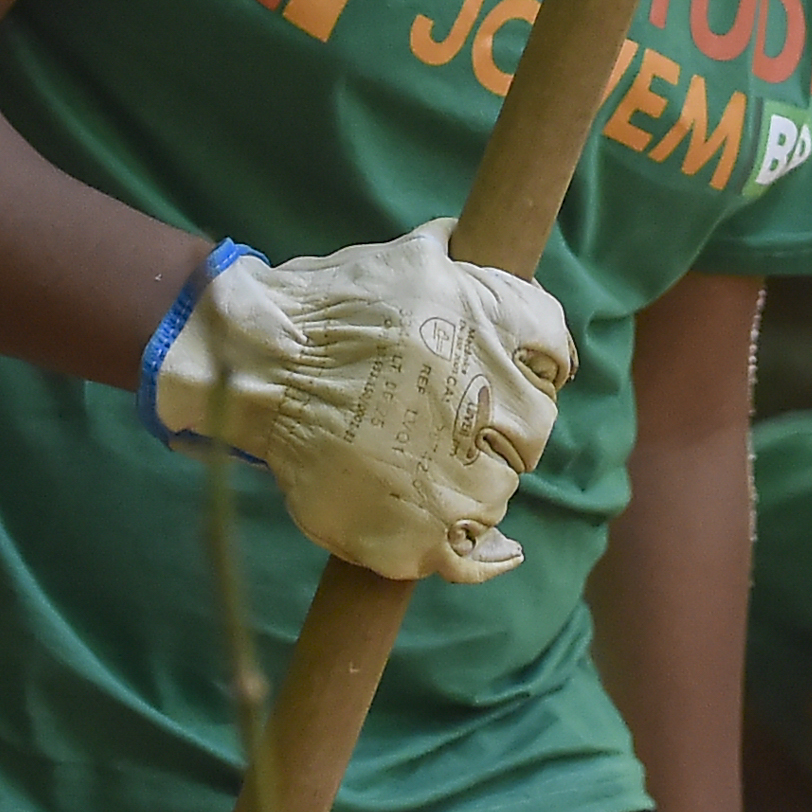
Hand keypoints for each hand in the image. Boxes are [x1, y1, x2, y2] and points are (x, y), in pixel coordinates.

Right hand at [147, 220, 571, 581]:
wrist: (256, 366)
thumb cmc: (330, 306)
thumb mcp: (414, 257)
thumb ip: (471, 269)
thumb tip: (495, 255)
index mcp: (501, 333)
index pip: (555, 355)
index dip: (529, 364)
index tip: (497, 373)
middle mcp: (496, 405)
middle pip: (533, 428)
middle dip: (499, 421)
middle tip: (449, 416)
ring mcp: (461, 478)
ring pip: (501, 488)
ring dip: (478, 477)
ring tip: (423, 461)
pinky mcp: (419, 533)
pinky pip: (474, 556)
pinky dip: (486, 553)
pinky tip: (496, 548)